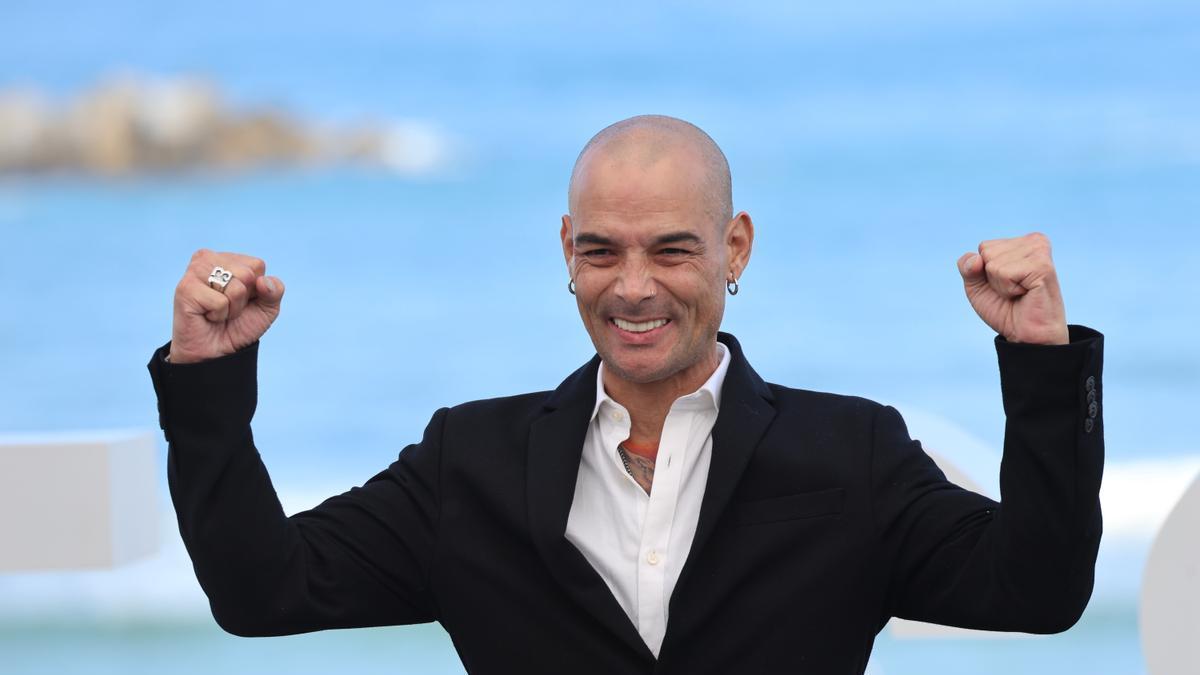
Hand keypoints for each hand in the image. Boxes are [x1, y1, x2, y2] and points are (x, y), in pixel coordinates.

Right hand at [169, 249, 285, 362]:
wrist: (217, 352)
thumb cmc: (239, 326)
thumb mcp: (267, 308)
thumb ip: (275, 290)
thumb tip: (263, 281)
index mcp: (228, 258)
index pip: (257, 265)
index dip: (256, 289)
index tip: (241, 300)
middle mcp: (208, 259)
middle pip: (247, 274)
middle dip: (243, 299)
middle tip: (227, 308)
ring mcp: (194, 272)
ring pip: (235, 287)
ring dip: (232, 308)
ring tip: (216, 312)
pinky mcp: (185, 288)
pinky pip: (220, 301)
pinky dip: (219, 314)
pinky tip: (206, 316)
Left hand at [957, 232, 1067, 344]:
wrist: (1026, 336)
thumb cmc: (1005, 309)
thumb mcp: (977, 286)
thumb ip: (967, 267)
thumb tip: (976, 258)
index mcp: (1022, 242)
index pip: (984, 247)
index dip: (985, 272)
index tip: (1006, 285)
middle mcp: (1034, 241)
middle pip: (987, 252)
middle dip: (993, 278)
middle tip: (1013, 292)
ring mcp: (1039, 251)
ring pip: (993, 262)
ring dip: (1001, 285)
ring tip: (1020, 293)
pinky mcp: (1042, 266)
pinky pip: (1004, 272)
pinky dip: (1008, 289)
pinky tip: (1025, 294)